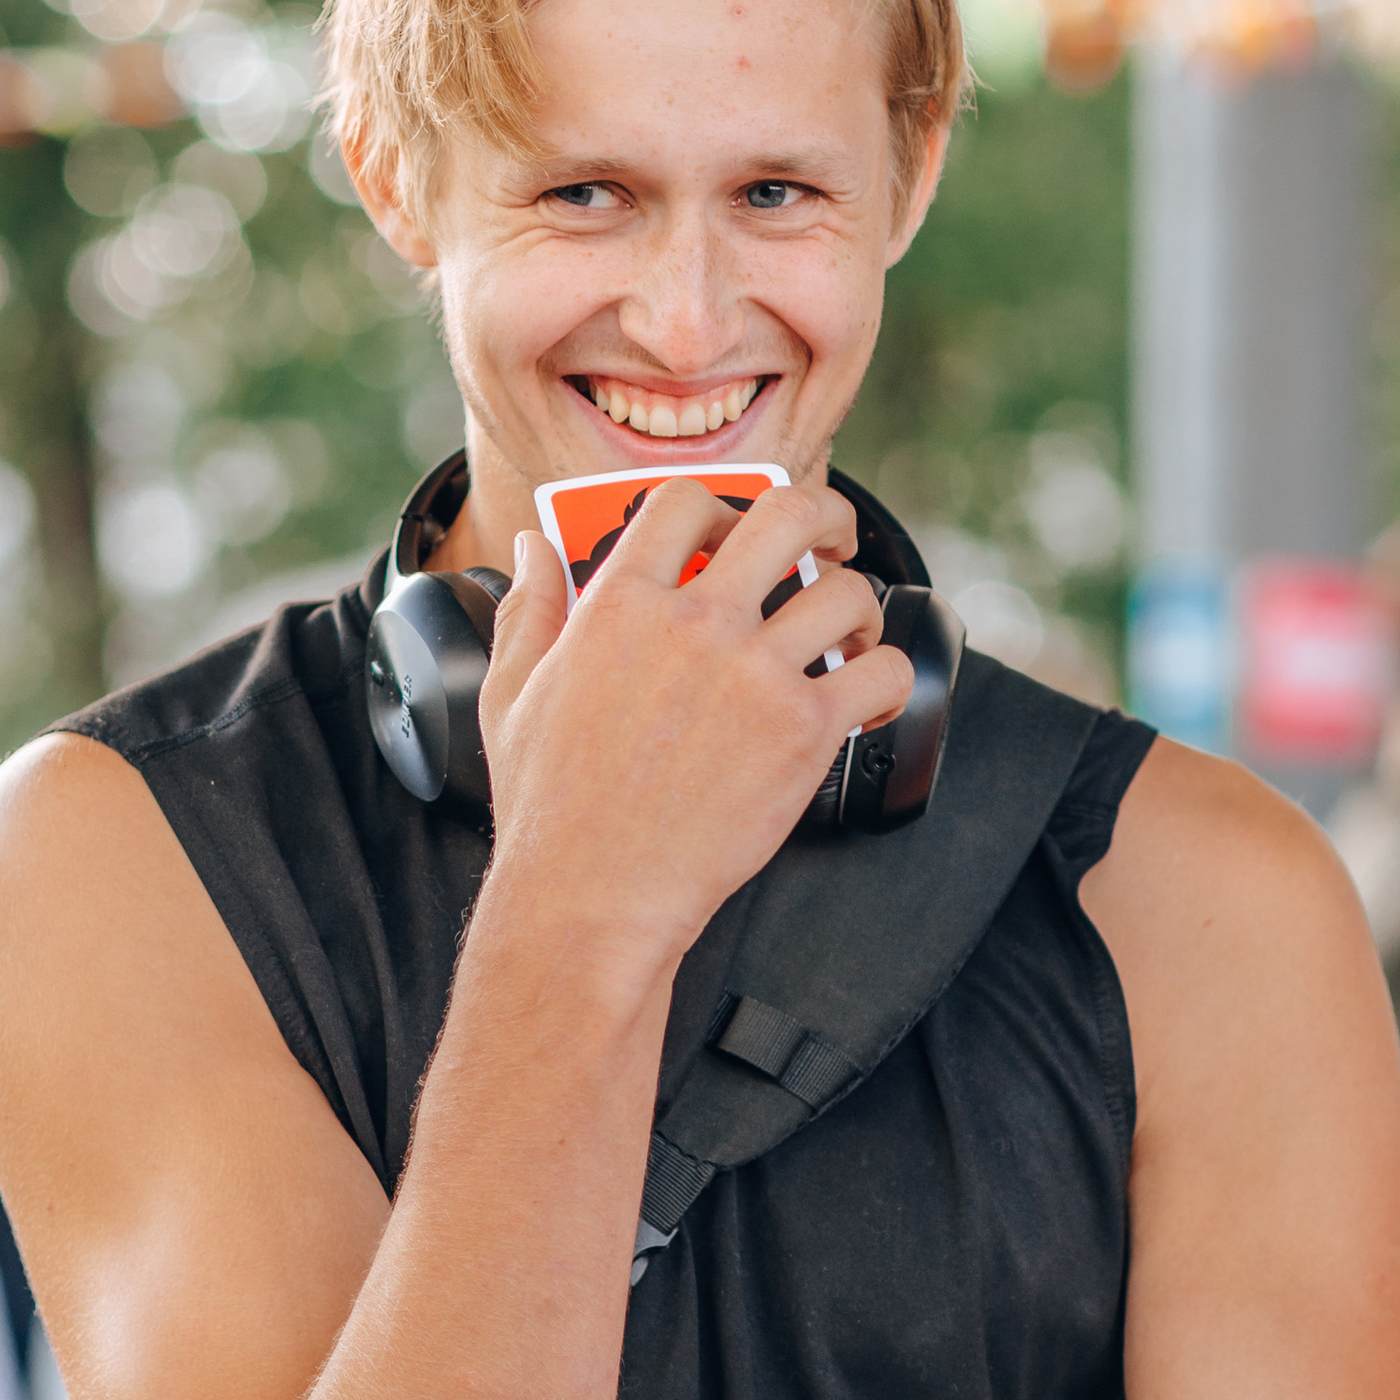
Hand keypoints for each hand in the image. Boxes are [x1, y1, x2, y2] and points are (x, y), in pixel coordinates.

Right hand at [473, 477, 911, 972]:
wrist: (591, 897)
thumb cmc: (549, 809)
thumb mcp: (511, 694)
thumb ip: (527, 609)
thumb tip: (534, 547)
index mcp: (619, 605)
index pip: (685, 502)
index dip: (717, 507)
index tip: (730, 535)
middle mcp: (693, 626)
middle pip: (788, 515)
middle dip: (821, 516)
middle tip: (828, 540)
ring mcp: (753, 676)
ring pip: (847, 592)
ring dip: (858, 605)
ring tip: (848, 633)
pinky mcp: (801, 733)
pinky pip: (881, 672)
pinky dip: (889, 677)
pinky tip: (866, 694)